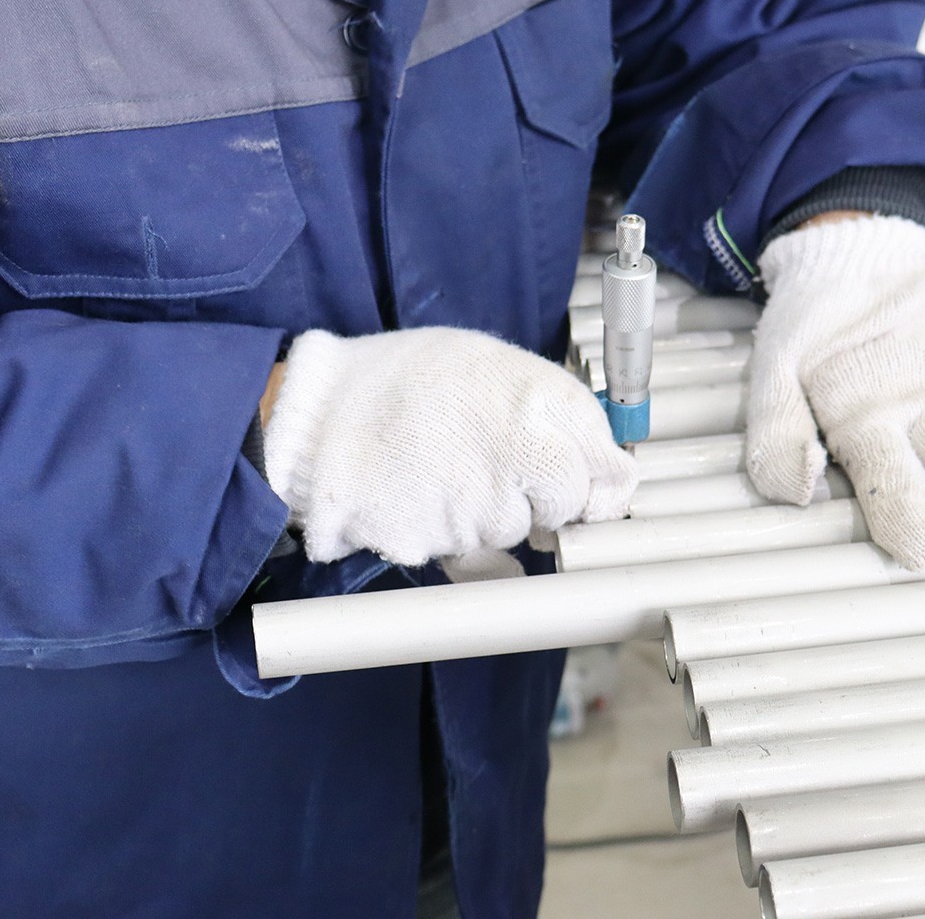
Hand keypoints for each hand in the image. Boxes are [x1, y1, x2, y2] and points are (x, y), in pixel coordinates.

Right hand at [263, 327, 637, 575]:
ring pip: (517, 530)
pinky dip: (456, 536)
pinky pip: (474, 556)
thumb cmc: (401, 384)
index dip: (601, 483)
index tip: (590, 490)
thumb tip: (603, 471)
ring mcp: (483, 501)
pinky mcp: (448, 541)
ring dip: (494, 516)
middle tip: (510, 481)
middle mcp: (519, 449)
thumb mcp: (487, 368)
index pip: (606, 462)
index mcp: (535, 397)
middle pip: (570, 504)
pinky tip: (427, 498)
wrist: (318, 416)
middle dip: (550, 504)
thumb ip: (550, 412)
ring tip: (447, 472)